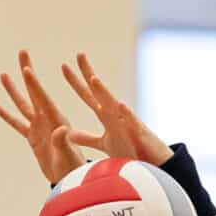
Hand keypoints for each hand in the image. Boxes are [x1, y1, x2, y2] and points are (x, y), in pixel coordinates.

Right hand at [0, 49, 83, 184]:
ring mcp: (39, 128)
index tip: (27, 69)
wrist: (70, 180)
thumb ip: (63, 141)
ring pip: (23, 105)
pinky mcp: (33, 138)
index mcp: (57, 120)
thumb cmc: (73, 168)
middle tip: (23, 52)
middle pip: (34, 92)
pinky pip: (18, 125)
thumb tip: (61, 130)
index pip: (43, 99)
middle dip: (27, 73)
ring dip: (13, 91)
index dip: (34, 84)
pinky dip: (8, 116)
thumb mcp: (68, 156)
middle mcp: (47, 119)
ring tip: (3, 75)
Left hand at [59, 52, 172, 166]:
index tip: (64, 66)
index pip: (88, 95)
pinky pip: (132, 123)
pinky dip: (127, 114)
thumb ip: (87, 138)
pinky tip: (120, 105)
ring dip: (104, 92)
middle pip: (99, 92)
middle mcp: (115, 114)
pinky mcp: (139, 133)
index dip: (76, 82)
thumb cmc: (129, 151)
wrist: (152, 161)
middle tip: (79, 54)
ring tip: (93, 79)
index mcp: (106, 116)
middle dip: (88, 74)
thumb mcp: (104, 144)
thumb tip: (70, 133)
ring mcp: (127, 122)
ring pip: (114, 104)